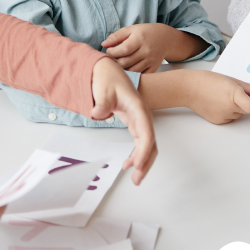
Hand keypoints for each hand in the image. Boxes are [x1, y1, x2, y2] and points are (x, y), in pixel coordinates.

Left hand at [91, 56, 156, 184]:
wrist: (107, 70)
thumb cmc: (108, 77)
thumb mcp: (104, 87)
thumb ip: (102, 102)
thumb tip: (98, 114)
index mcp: (138, 108)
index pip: (146, 132)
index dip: (143, 150)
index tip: (137, 164)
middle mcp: (142, 116)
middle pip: (151, 142)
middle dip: (146, 162)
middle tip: (137, 179)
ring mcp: (139, 120)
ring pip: (148, 144)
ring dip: (144, 161)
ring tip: (136, 178)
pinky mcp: (134, 123)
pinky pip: (141, 142)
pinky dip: (138, 154)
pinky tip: (130, 163)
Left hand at [103, 23, 201, 72]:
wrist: (165, 38)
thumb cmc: (145, 33)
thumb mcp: (131, 30)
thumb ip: (116, 36)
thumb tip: (104, 44)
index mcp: (140, 39)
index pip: (123, 50)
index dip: (112, 52)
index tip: (109, 51)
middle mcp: (146, 51)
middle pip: (125, 62)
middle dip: (115, 61)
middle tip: (113, 58)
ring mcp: (151, 61)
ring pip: (131, 71)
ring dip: (122, 69)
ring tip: (119, 63)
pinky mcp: (154, 68)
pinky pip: (140, 75)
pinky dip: (131, 74)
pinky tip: (128, 68)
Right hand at [185, 71, 249, 124]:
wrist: (189, 89)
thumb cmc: (207, 81)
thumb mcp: (230, 79)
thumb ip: (247, 87)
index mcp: (233, 94)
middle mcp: (230, 108)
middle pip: (247, 109)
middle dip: (248, 102)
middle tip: (238, 92)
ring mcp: (224, 116)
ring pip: (239, 113)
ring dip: (237, 106)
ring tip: (223, 96)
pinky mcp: (219, 121)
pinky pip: (231, 117)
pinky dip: (229, 111)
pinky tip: (218, 102)